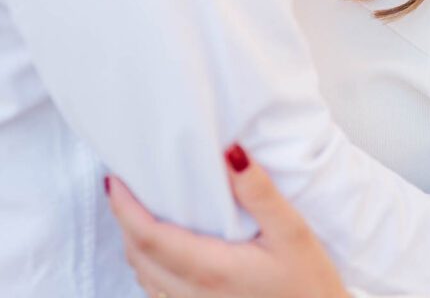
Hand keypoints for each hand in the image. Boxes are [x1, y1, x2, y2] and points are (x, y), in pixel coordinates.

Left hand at [106, 145, 349, 297]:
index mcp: (211, 269)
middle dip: (123, 219)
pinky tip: (161, 245)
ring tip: (136, 207)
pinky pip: (158, 291)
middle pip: (138, 257)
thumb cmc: (309, 286)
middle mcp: (193, 295)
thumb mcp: (293, 231)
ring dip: (133, 242)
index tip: (115, 179)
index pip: (149, 237)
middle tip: (122, 184)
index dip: (125, 208)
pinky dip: (148, 264)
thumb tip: (231, 152)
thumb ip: (259, 192)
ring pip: (144, 277)